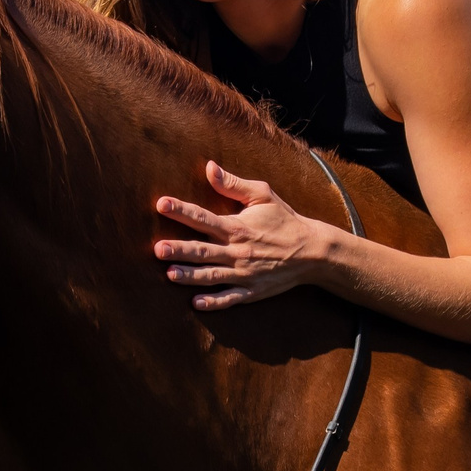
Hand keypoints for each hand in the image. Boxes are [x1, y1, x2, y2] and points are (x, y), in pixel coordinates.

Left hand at [154, 161, 332, 310]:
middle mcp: (238, 251)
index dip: (181, 210)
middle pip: (203, 250)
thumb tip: (209, 167)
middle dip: (180, 249)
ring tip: (169, 275)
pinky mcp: (252, 291)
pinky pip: (230, 298)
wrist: (312, 251)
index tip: (162, 204)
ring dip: (190, 276)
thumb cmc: (285, 220)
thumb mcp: (263, 195)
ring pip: (212, 276)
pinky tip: (196, 303)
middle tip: (158, 249)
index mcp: (237, 227)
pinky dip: (214, 302)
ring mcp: (244, 273)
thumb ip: (233, 184)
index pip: (204, 217)